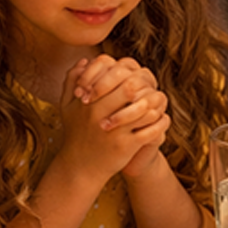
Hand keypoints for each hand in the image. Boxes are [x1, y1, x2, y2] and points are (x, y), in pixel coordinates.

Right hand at [56, 57, 168, 181]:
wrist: (80, 166)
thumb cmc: (75, 133)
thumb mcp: (66, 106)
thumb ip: (72, 80)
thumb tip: (85, 60)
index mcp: (88, 101)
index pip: (113, 73)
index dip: (127, 71)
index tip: (132, 77)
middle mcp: (99, 114)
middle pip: (131, 88)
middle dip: (144, 84)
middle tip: (148, 87)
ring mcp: (114, 131)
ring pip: (145, 109)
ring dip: (154, 104)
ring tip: (156, 102)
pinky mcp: (125, 147)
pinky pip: (151, 130)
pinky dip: (160, 123)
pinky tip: (160, 119)